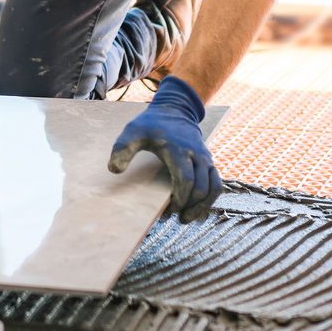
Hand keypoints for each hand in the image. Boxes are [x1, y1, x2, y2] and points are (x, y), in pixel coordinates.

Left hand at [107, 76, 220, 220]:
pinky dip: (209, 200)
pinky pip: (217, 185)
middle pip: (201, 187)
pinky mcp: (209, 163)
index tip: (167, 210)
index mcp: (179, 149)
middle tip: (171, 216)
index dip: (179, 198)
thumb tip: (114, 170)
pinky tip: (196, 210)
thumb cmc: (152, 124)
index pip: (185, 179)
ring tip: (185, 219)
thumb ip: (122, 148)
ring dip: (202, 207)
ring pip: (213, 188)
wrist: (175, 111)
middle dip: (188, 206)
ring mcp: (205, 159)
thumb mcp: (133, 131)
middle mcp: (196, 155)